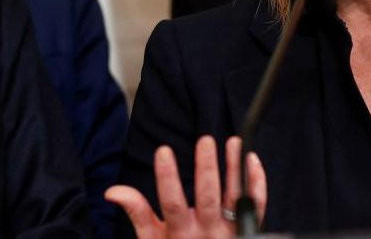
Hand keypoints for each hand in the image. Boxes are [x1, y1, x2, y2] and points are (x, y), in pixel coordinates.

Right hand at [106, 136, 266, 237]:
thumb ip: (137, 212)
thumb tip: (113, 191)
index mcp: (180, 234)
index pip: (172, 203)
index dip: (167, 178)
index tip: (163, 151)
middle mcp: (206, 233)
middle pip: (207, 198)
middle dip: (207, 168)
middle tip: (205, 140)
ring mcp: (229, 232)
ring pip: (235, 197)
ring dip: (234, 168)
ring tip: (233, 142)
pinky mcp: (247, 230)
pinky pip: (257, 206)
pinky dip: (257, 183)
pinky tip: (252, 161)